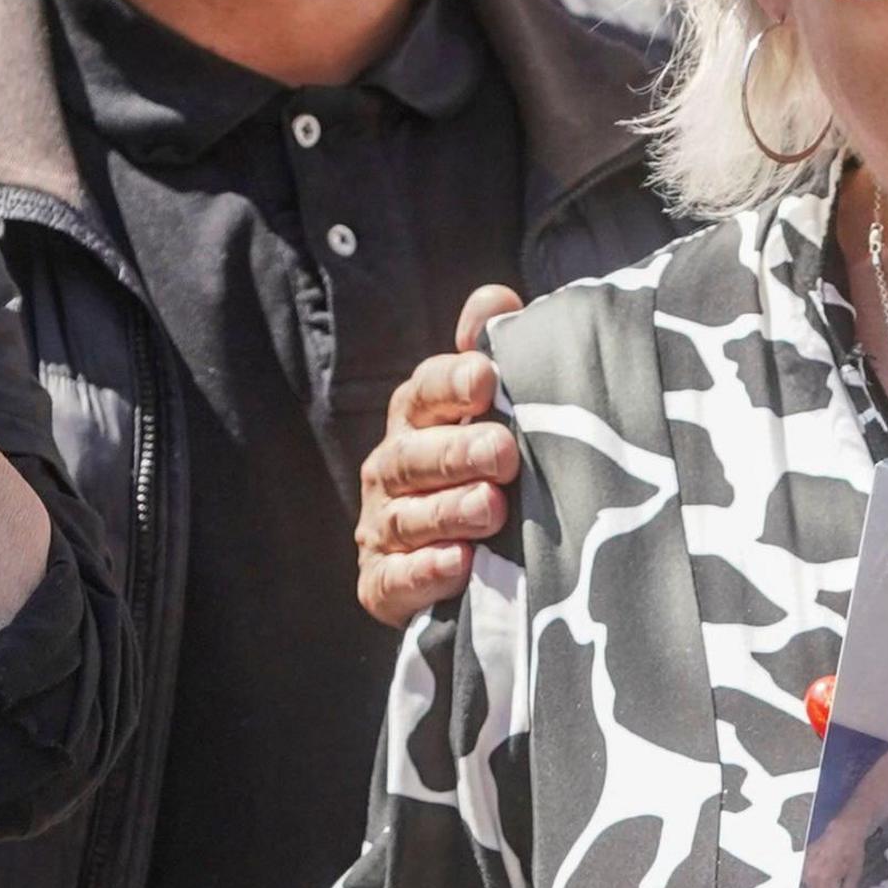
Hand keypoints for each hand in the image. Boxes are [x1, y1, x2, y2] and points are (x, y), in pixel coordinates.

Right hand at [353, 285, 524, 626]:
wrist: (475, 564)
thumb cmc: (491, 469)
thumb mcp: (499, 412)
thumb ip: (495, 351)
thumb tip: (497, 302)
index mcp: (419, 419)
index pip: (424, 391)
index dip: (452, 384)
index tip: (487, 379)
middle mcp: (392, 469)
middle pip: (416, 456)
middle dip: (458, 452)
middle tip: (505, 453)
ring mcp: (383, 529)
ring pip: (408, 518)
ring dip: (448, 512)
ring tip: (491, 510)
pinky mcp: (381, 585)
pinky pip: (394, 580)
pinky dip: (424, 574)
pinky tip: (459, 566)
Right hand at [798, 822, 871, 887]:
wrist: (843, 828)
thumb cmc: (851, 850)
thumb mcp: (854, 873)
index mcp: (823, 880)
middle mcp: (811, 874)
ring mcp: (806, 865)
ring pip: (810, 887)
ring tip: (833, 885)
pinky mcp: (805, 859)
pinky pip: (808, 876)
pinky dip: (816, 879)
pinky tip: (826, 876)